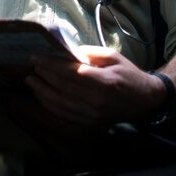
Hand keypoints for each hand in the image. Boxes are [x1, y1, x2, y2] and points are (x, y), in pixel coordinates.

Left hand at [24, 46, 164, 125]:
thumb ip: (89, 54)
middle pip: (62, 88)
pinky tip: (41, 95)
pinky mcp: (90, 122)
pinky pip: (64, 115)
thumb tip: (66, 52)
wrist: (146, 101)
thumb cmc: (129, 74)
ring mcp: (92, 114)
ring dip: (41, 92)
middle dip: (43, 76)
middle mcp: (97, 101)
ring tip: (30, 80)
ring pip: (60, 104)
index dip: (51, 65)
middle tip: (30, 66)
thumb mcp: (112, 57)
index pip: (71, 73)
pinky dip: (50, 105)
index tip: (37, 56)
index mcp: (104, 82)